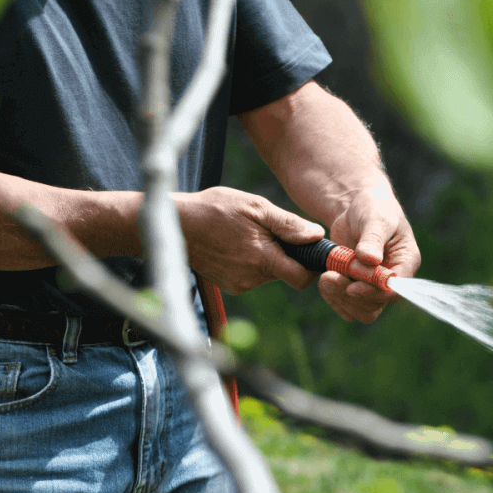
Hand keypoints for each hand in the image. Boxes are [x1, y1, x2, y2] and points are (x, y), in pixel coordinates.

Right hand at [175, 186, 324, 293]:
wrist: (175, 224)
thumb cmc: (215, 209)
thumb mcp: (255, 207)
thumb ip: (288, 224)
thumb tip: (316, 236)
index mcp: (262, 259)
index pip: (301, 278)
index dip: (311, 265)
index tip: (311, 250)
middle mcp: (252, 278)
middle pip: (286, 273)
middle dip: (286, 254)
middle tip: (271, 230)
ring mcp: (239, 284)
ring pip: (269, 273)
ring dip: (268, 256)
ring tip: (248, 234)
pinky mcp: (229, 285)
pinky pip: (253, 275)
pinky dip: (252, 261)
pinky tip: (236, 244)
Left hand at [319, 186, 420, 322]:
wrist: (355, 206)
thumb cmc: (372, 207)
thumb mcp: (375, 218)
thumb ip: (373, 239)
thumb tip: (370, 260)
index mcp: (406, 262)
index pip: (396, 289)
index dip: (374, 292)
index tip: (352, 286)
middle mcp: (391, 278)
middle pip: (377, 304)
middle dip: (352, 296)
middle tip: (329, 276)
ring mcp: (373, 286)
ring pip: (361, 310)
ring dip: (340, 299)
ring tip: (324, 277)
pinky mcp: (356, 287)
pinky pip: (346, 306)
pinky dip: (333, 297)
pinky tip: (323, 281)